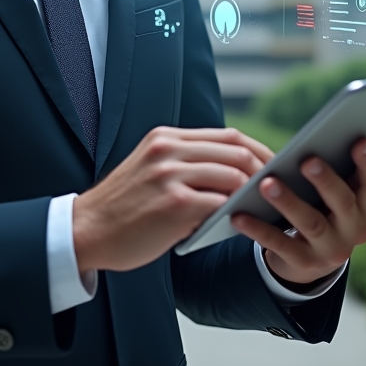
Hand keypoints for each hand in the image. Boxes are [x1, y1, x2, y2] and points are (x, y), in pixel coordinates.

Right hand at [73, 126, 273, 273]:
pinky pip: (220, 204)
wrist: (86, 230)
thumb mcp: (152, 169)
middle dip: (264, 170)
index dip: (257, 150)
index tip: (273, 167)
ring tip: (263, 209)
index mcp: (166, 138)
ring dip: (253, 193)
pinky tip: (242, 224)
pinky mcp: (174, 204)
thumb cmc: (123, 208)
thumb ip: (186, 164)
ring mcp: (171, 175)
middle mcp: (169, 149)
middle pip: (236, 150)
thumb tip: (236, 173)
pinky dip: (236, 213)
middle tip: (279, 190)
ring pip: (233, 174)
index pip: (227, 135)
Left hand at [230, 122, 365, 286]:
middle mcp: (355, 230)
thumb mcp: (358, 184)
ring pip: (310, 223)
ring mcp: (329, 249)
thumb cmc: (337, 203)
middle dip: (326, 180)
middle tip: (308, 159)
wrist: (315, 255)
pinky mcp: (301, 263)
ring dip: (289, 202)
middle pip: (342, 203)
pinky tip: (239, 214)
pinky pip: (278, 244)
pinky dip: (258, 230)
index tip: (360, 140)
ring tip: (267, 183)